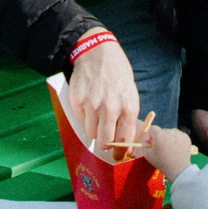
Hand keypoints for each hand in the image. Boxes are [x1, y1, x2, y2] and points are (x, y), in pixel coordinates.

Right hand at [65, 37, 141, 154]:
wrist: (98, 52)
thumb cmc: (118, 73)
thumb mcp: (130, 93)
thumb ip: (127, 116)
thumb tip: (124, 140)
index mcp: (128, 107)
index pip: (124, 141)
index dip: (120, 152)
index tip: (117, 156)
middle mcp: (110, 108)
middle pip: (105, 142)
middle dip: (106, 145)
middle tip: (105, 141)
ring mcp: (92, 105)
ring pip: (91, 133)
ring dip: (94, 130)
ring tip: (97, 118)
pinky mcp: (77, 101)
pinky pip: (80, 120)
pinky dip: (84, 117)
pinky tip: (88, 104)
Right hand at [145, 122, 196, 179]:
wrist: (178, 169)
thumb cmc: (162, 163)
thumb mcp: (148, 155)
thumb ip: (144, 146)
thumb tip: (146, 140)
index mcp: (159, 134)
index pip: (152, 129)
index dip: (151, 136)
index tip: (153, 144)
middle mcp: (169, 131)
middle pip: (162, 131)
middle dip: (161, 138)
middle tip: (162, 149)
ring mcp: (179, 133)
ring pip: (171, 133)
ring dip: (169, 138)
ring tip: (170, 150)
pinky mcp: (185, 137)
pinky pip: (178, 136)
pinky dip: (177, 141)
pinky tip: (177, 149)